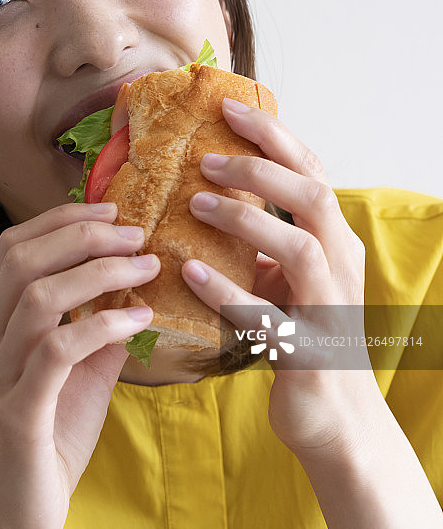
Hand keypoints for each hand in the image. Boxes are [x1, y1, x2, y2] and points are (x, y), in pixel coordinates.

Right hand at [0, 202, 157, 528]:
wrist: (17, 517)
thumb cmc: (50, 439)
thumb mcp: (80, 373)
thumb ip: (98, 330)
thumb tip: (136, 289)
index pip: (14, 249)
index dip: (60, 219)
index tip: (111, 209)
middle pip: (23, 261)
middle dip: (84, 235)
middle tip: (136, 233)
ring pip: (39, 297)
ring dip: (99, 272)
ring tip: (146, 266)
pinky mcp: (18, 411)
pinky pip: (57, 351)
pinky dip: (102, 325)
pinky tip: (139, 318)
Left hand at [181, 97, 379, 458]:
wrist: (334, 418)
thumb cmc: (303, 335)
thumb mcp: (290, 278)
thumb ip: (265, 240)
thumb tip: (208, 196)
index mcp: (335, 240)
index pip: (310, 171)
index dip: (273, 137)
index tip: (228, 110)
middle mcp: (341, 265)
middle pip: (313, 196)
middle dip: (260, 167)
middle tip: (207, 156)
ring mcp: (329, 308)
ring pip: (300, 247)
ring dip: (246, 219)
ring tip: (195, 204)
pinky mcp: (307, 351)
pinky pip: (267, 316)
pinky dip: (226, 290)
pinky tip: (187, 271)